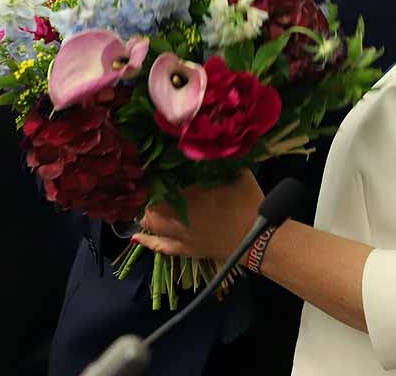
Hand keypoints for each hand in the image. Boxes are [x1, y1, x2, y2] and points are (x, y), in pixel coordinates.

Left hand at [133, 170, 264, 260]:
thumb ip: (222, 160)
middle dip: (148, 192)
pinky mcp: (185, 250)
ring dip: (146, 212)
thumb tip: (210, 145)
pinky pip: (161, 247)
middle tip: (152, 182)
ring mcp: (179, 235)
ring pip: (152, 223)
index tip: (151, 164)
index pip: (161, 182)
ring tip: (147, 203)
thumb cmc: (249, 203)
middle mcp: (178, 215)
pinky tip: (137, 237)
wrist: (258, 238)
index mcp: (190, 193)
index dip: (152, 173)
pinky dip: (147, 241)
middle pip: (151, 202)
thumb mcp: (239, 173)